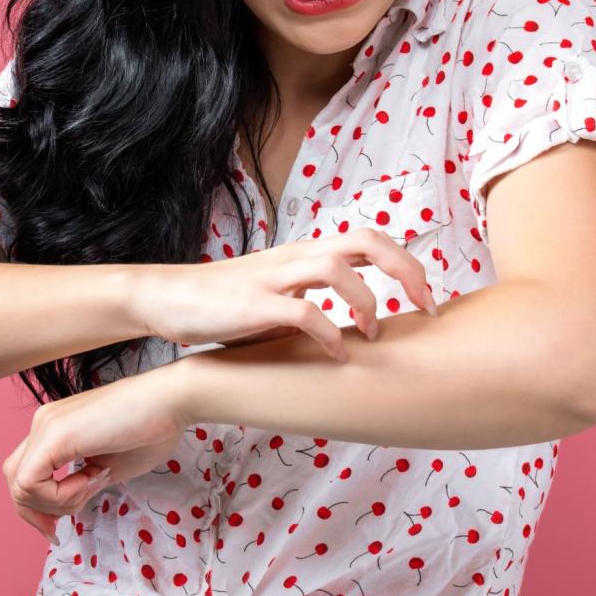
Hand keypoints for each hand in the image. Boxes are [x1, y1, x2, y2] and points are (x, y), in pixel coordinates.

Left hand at [1, 364, 187, 545]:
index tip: (57, 529)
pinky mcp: (55, 434)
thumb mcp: (108, 468)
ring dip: (58, 502)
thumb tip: (67, 507)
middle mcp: (43, 423)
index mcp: (54, 428)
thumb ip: (81, 485)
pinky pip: (31, 483)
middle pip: (13, 481)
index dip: (37, 508)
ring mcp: (46, 425)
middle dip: (37, 513)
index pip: (24, 474)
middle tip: (67, 522)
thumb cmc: (152, 430)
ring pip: (19, 486)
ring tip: (97, 483)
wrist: (172, 400)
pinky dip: (60, 496)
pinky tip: (93, 480)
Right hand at [134, 231, 438, 360]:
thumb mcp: (278, 294)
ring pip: (337, 268)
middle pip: (365, 240)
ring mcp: (274, 278)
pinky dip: (329, 334)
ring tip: (372, 334)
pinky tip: (337, 357)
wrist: (167, 298)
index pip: (369, 239)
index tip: (427, 301)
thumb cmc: (225, 302)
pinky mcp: (253, 305)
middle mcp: (295, 258)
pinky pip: (303, 312)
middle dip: (406, 271)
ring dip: (367, 301)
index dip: (408, 264)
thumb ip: (315, 298)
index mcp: (304, 254)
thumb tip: (357, 327)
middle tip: (425, 308)